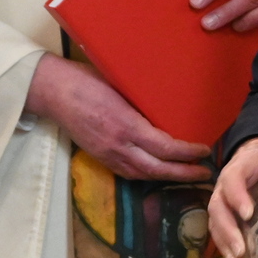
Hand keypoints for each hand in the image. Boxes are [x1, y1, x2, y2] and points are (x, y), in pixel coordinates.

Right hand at [24, 54, 211, 180]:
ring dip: (167, 178)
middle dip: (184, 174)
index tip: (205, 150)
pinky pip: (128, 173)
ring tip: (187, 175)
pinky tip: (159, 172)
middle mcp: (118, 145)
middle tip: (205, 174)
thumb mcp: (122, 84)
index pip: (165, 148)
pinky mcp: (99, 157)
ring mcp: (107, 154)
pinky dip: (148, 175)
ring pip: (143, 175)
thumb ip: (144, 100)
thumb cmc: (87, 79)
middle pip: (158, 169)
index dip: (188, 153)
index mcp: (126, 125)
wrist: (52, 91)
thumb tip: (172, 105)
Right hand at [207, 135, 257, 257]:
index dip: (237, 196)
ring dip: (225, 245)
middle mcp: (225, 184)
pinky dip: (225, 250)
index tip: (249, 214)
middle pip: (218, 207)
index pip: (233, 180)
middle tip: (241, 251)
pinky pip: (220, 231)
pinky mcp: (226, 213)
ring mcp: (223, 200)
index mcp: (242, 167)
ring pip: (216, 223)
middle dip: (228, 230)